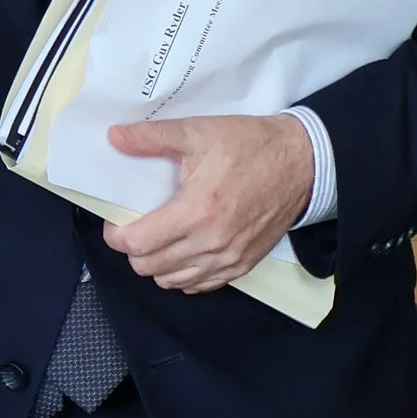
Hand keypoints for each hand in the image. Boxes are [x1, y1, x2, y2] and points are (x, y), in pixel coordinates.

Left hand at [101, 112, 317, 293]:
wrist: (302, 162)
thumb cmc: (252, 146)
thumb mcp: (199, 131)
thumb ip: (152, 137)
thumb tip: (115, 137)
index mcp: (197, 209)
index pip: (138, 243)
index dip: (117, 235)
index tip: (117, 223)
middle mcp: (212, 241)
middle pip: (149, 267)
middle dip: (134, 250)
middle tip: (137, 229)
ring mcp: (229, 258)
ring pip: (172, 281)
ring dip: (157, 265)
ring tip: (159, 241)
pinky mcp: (243, 265)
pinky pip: (200, 286)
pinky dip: (184, 275)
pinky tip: (184, 254)